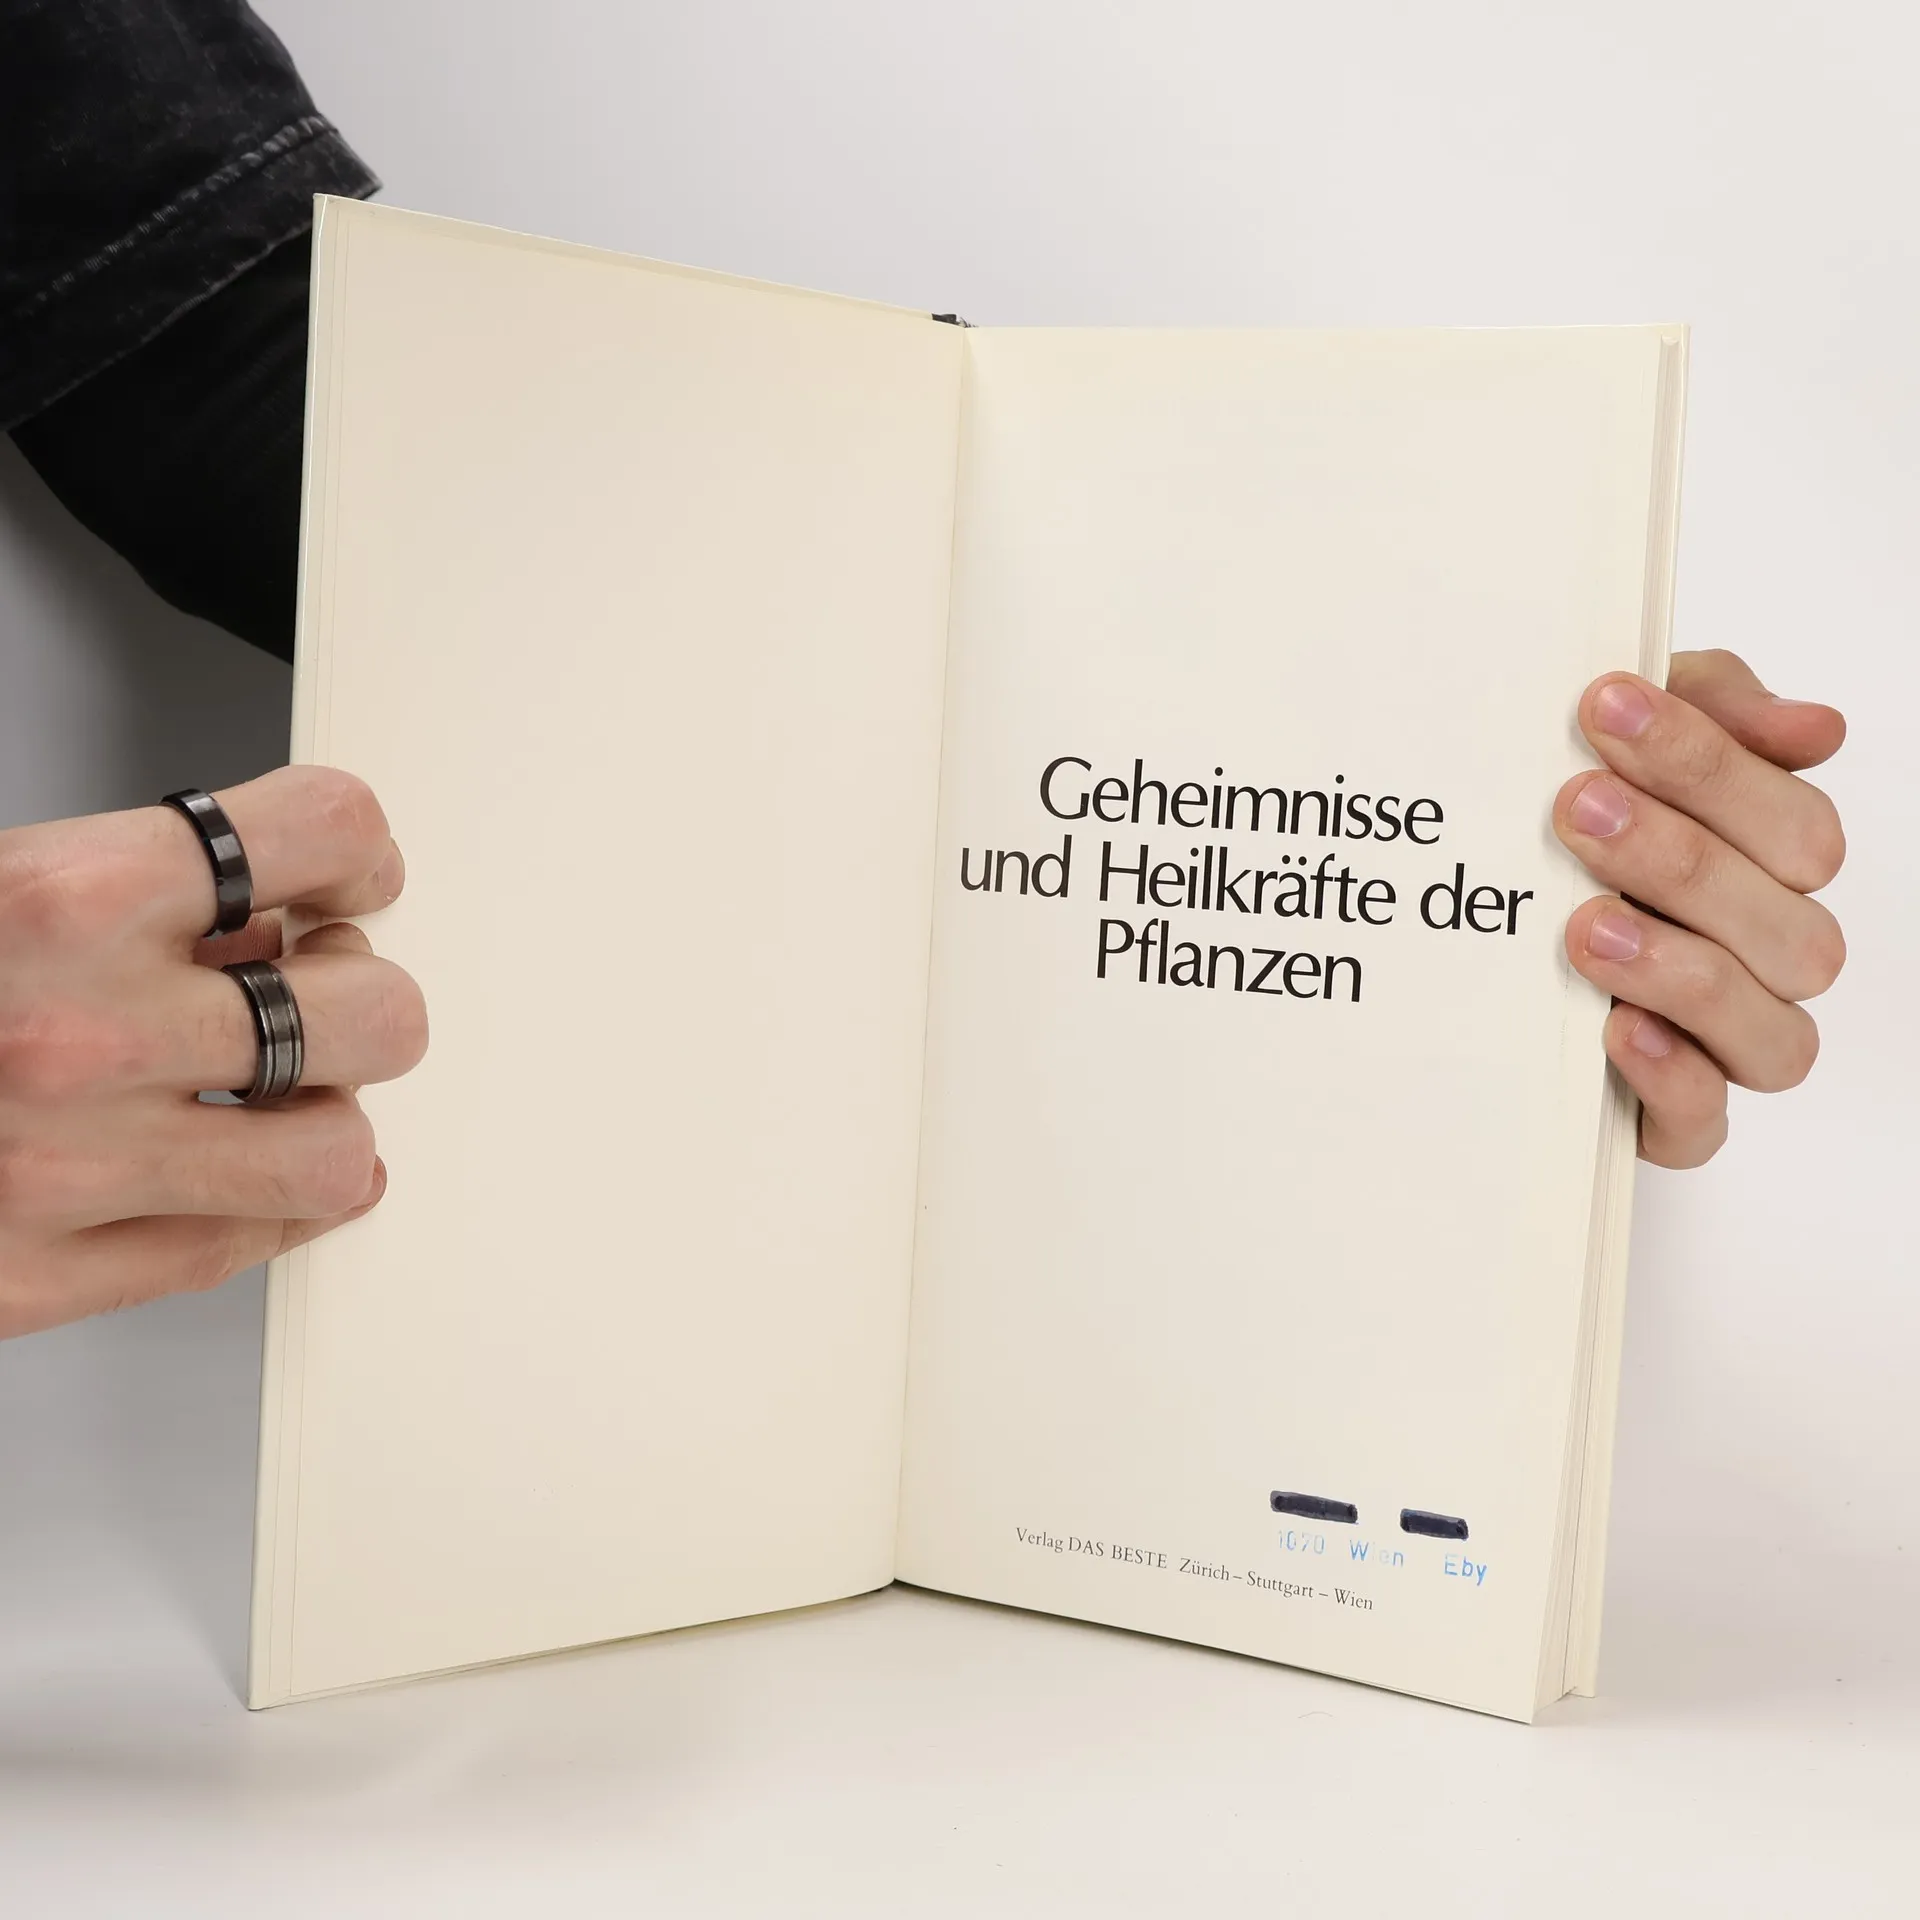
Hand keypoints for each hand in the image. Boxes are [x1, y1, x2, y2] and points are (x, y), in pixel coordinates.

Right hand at [0, 767, 426, 1337]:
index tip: (345, 879)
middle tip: (310, 995)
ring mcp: (64, 1170)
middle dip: (359, 999)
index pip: (320, 834)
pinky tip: (245, 1176)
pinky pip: (234, 1251)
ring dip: (327, 1119)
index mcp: (53, 894)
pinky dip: (272, 1213)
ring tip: (275, 1095)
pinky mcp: (33, 1284)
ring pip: (334, 1156)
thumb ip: (117, 879)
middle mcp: (79, 1032)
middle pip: (373, 1013)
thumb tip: (264, 909)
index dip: (357, 854)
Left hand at [1557, 649, 1845, 1167]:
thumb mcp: (1617, 741)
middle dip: (1681, 858)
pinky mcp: (1670, 1118)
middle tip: (1576, 807)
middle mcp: (1767, 956)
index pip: (1795, 825)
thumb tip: (1815, 728)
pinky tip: (1615, 1026)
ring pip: (1772, 1032)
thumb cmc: (1564, 825)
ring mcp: (1725, 1043)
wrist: (1464, 931)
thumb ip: (1712, 705)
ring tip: (1586, 923)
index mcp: (1774, 867)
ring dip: (1682, 971)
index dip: (1708, 765)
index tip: (1604, 707)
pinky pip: (1702, 1124)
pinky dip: (1671, 1079)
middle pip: (1787, 924)